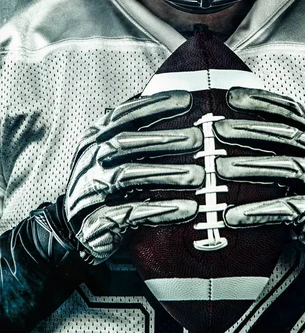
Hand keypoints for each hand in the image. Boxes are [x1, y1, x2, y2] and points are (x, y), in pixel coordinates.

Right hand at [64, 90, 203, 263]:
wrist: (79, 232)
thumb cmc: (111, 186)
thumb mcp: (122, 157)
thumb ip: (144, 136)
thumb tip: (185, 107)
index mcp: (96, 138)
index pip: (124, 114)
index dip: (155, 105)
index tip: (186, 100)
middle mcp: (89, 160)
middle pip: (125, 141)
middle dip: (164, 138)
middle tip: (198, 138)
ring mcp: (87, 190)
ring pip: (126, 175)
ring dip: (166, 173)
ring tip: (198, 175)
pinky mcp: (93, 222)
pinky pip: (127, 213)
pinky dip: (158, 210)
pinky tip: (185, 208)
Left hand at [214, 87, 304, 251]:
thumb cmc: (300, 179)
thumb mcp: (291, 150)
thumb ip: (270, 131)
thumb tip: (226, 109)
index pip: (289, 109)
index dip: (261, 100)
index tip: (230, 96)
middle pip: (286, 134)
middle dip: (249, 130)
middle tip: (217, 129)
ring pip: (288, 167)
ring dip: (251, 166)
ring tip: (219, 168)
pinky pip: (288, 208)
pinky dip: (259, 211)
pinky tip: (233, 215)